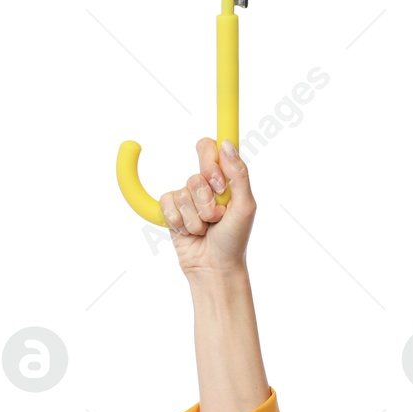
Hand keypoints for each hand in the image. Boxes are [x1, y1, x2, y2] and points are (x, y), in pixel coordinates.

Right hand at [160, 138, 254, 280]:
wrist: (215, 268)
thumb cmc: (235, 239)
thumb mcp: (245, 206)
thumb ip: (238, 174)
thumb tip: (226, 144)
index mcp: (224, 178)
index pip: (210, 148)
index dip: (211, 163)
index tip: (219, 184)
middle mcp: (204, 184)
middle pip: (195, 176)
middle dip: (206, 202)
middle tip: (216, 216)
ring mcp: (187, 197)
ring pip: (183, 194)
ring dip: (196, 219)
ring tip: (205, 229)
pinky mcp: (171, 211)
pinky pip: (167, 204)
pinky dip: (179, 222)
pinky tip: (189, 232)